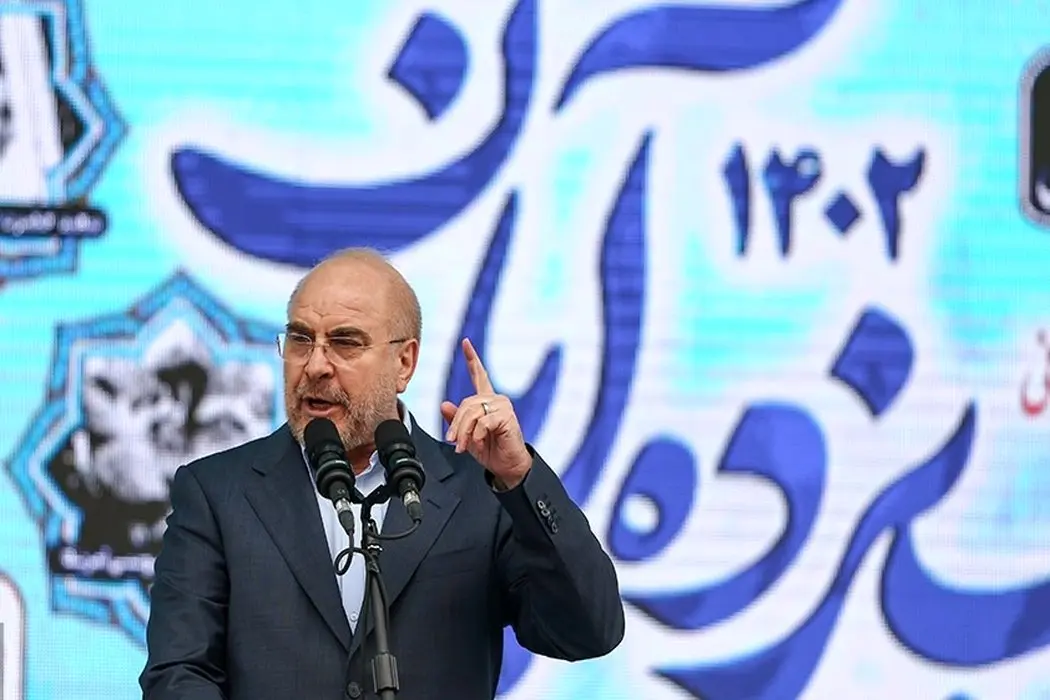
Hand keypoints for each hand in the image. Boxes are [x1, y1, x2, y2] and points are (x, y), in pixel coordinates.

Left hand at [440, 338, 531, 488]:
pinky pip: (482, 421)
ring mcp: (502, 406)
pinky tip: (477, 442)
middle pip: (466, 404)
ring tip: (462, 446)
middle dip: (456, 425)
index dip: (472, 358)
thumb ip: (456, 420)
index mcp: (486, 400)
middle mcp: (496, 399)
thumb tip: (444, 404)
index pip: (479, 374)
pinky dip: (475, 434)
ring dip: (463, 432)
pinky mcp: (506, 415)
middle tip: (452, 442)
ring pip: (472, 413)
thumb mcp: (467, 435)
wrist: (507, 466)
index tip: (465, 342)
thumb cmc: (490, 450)